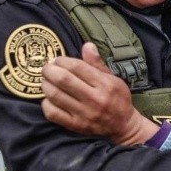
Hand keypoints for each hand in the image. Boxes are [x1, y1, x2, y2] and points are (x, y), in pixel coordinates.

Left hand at [41, 42, 158, 144]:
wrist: (124, 125)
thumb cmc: (118, 98)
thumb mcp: (113, 78)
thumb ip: (97, 63)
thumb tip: (87, 45)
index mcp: (104, 84)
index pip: (76, 67)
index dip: (62, 61)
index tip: (58, 60)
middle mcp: (95, 99)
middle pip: (63, 79)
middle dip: (50, 70)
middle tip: (47, 69)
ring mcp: (84, 114)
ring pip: (55, 95)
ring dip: (46, 85)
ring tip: (47, 82)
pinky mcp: (76, 126)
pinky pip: (53, 113)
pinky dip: (46, 103)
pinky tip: (49, 99)